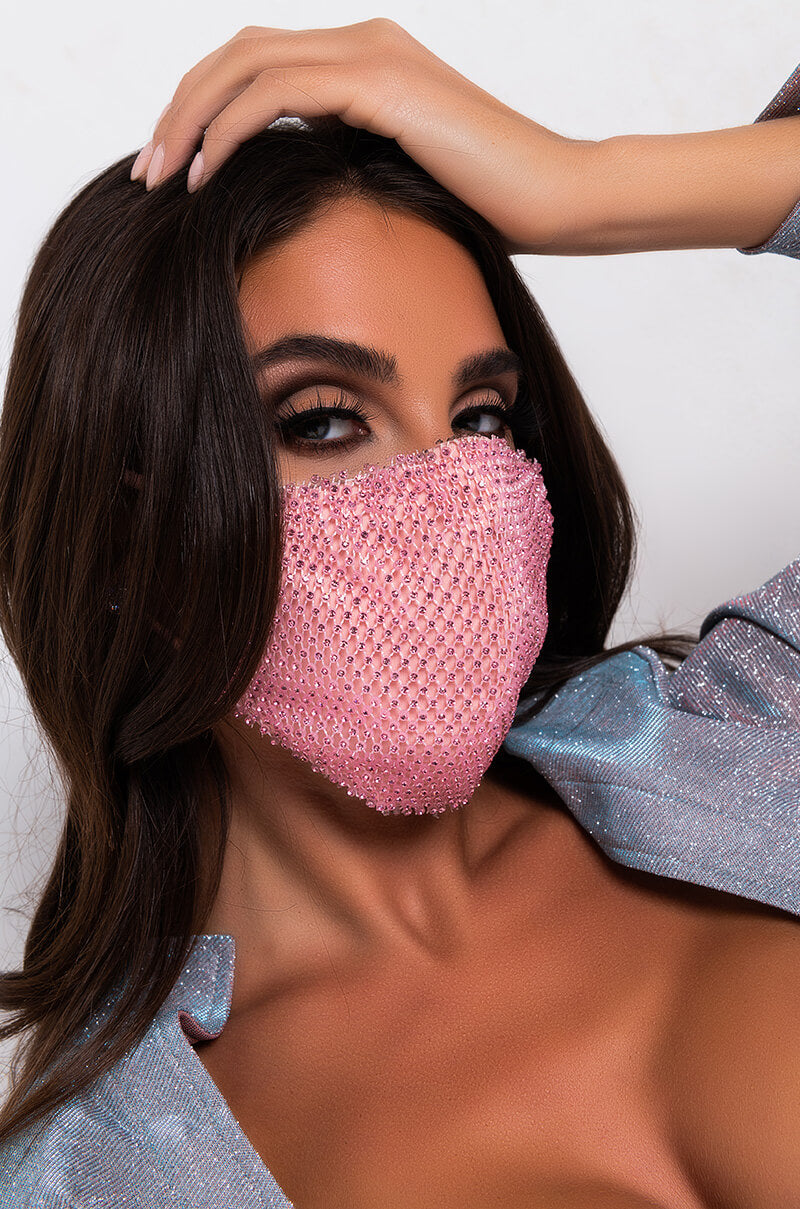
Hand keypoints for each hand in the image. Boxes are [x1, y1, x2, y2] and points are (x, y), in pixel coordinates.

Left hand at [129, 19, 591, 255]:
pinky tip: (207, 174)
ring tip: (161, 178)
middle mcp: (363, 43)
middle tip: (146, 173)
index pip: (258, 68)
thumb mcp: (396, 183)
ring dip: (191, 118)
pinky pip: (278, 93)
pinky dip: (230, 127)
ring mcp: (372, 56)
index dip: (204, 111)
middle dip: (182, 110)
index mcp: (366, 62)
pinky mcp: (381, 83)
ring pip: (246, 64)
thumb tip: (294, 194)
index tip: (174, 170)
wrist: (556, 200)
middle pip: (238, 55)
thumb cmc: (489, 207)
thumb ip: (346, 167)